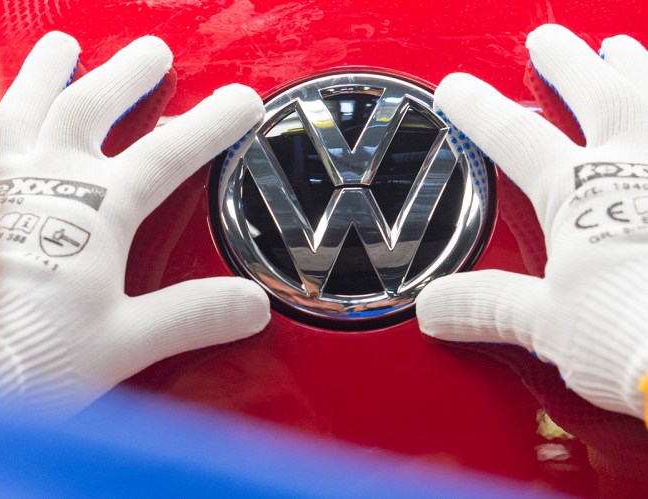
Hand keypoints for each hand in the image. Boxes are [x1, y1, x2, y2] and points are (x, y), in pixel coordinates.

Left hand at [0, 32, 269, 416]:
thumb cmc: (30, 357)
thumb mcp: (126, 342)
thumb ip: (192, 315)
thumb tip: (251, 305)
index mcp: (95, 213)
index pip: (167, 154)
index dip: (210, 125)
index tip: (240, 103)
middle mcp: (45, 184)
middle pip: (92, 107)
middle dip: (130, 75)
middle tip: (154, 55)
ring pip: (25, 107)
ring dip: (49, 73)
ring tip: (64, 49)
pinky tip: (1, 112)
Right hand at [416, 24, 647, 421]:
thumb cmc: (635, 336)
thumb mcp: (545, 324)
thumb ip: (486, 305)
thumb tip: (433, 308)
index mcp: (579, 191)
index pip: (516, 137)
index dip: (479, 110)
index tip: (456, 89)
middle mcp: (637, 165)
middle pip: (595, 95)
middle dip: (565, 64)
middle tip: (547, 40)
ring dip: (635, 68)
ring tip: (621, 47)